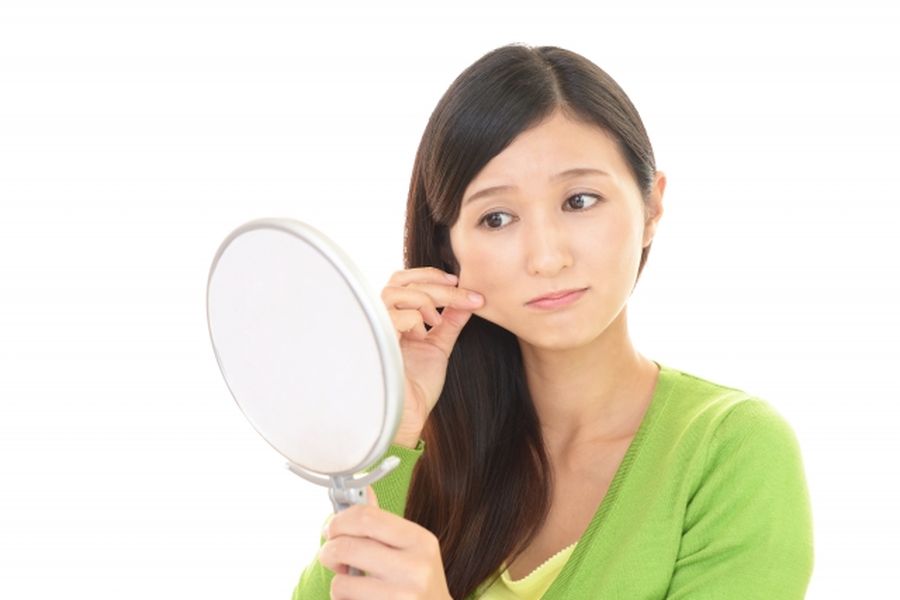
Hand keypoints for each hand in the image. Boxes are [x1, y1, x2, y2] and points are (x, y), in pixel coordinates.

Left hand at [318, 486, 451, 599]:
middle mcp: (416, 567)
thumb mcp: (410, 549)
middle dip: (328, 551)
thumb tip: (364, 490)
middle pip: (347, 546)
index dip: (339, 520)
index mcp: (420, 540)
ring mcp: (403, 596)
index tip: (331, 528)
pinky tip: (359, 599)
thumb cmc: (418, 581)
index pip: (366, 517)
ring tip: (349, 584)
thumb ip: (383, 524)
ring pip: (341, 582)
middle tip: (330, 555)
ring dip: (337, 583)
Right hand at [381, 267, 483, 445]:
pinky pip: (394, 315)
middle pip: (401, 282)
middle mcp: (380, 320)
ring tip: (436, 321)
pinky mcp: (376, 342)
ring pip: (395, 292)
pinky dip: (415, 319)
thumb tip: (470, 299)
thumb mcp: (440, 346)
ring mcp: (375, 329)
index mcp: (393, 318)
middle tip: (466, 294)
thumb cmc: (418, 386)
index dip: (429, 275)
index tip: (458, 281)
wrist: (410, 415)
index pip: (403, 281)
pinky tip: (422, 335)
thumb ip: (451, 322)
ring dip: (424, 299)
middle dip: (436, 285)